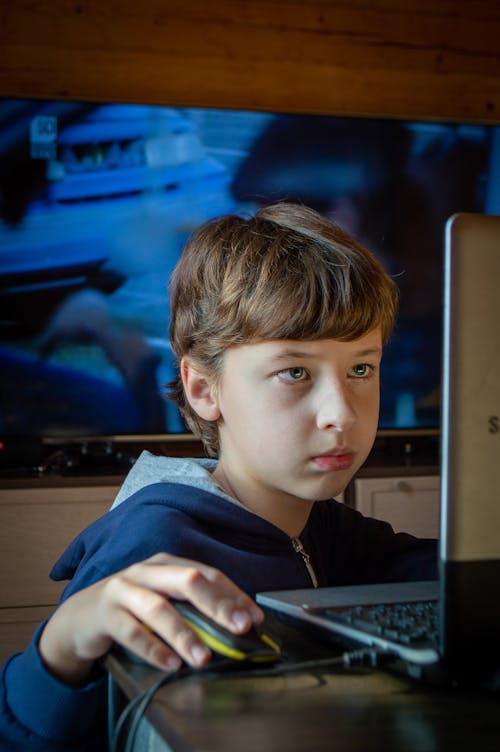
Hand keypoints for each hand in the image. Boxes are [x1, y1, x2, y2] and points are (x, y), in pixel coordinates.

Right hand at [39, 553, 263, 685]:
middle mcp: (147, 570)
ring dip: (185, 634)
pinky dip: (153, 648)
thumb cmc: (132, 608)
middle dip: (218, 604)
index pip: (208, 574)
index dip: (233, 595)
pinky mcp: (105, 613)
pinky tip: (170, 664)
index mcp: (168, 564)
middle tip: (241, 628)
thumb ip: (192, 607)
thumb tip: (236, 625)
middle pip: (188, 581)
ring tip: (204, 658)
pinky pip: (131, 631)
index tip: (255, 618)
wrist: (81, 616)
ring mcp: (124, 589)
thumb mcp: (162, 599)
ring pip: (159, 608)